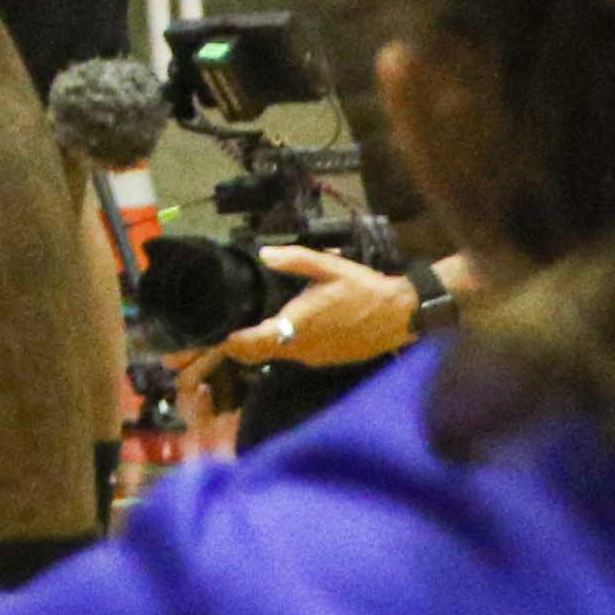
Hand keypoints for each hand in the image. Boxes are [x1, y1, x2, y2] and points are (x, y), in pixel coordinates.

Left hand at [223, 244, 418, 373]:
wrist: (401, 315)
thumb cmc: (363, 290)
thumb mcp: (329, 267)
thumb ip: (294, 260)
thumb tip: (264, 255)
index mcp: (295, 327)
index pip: (250, 344)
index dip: (229, 342)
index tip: (213, 332)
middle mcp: (301, 349)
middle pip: (258, 353)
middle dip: (240, 343)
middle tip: (227, 326)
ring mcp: (314, 358)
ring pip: (277, 355)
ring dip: (263, 342)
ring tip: (252, 321)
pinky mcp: (327, 360)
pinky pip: (296, 354)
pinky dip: (285, 343)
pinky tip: (287, 325)